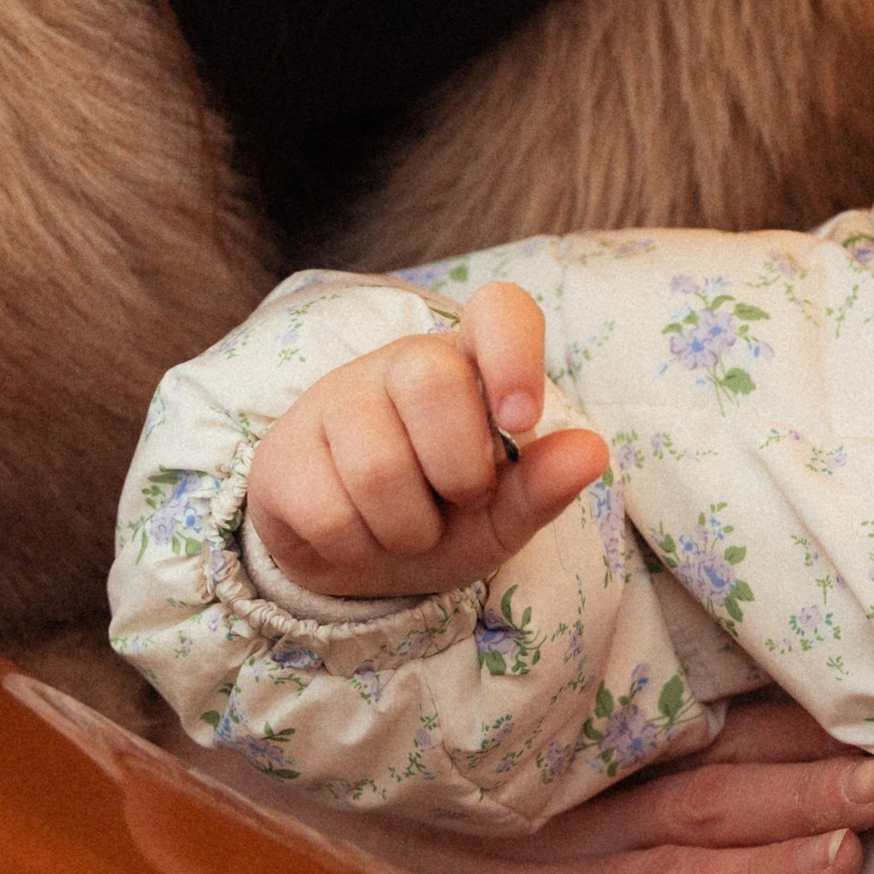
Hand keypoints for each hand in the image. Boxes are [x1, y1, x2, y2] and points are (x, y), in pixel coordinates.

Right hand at [246, 284, 609, 602]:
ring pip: (378, 465)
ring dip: (407, 528)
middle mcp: (400, 363)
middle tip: (457, 499)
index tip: (521, 421)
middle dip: (458, 470)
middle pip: (431, 379)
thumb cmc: (445, 519)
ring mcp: (333, 399)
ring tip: (406, 527)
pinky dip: (356, 547)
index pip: (499, 310)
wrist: (357, 563)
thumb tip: (591, 451)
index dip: (514, 353)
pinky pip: (327, 510)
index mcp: (470, 364)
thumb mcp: (503, 514)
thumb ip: (544, 486)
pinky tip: (356, 535)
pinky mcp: (282, 451)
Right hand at [434, 689, 873, 873]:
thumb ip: (612, 729)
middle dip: (801, 789)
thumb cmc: (441, 804)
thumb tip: (722, 707)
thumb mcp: (521, 752)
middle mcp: (579, 826)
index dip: (785, 725)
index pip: (704, 735)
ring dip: (764, 866)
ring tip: (843, 853)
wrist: (328, 860)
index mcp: (588, 763)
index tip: (864, 709)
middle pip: (707, 800)